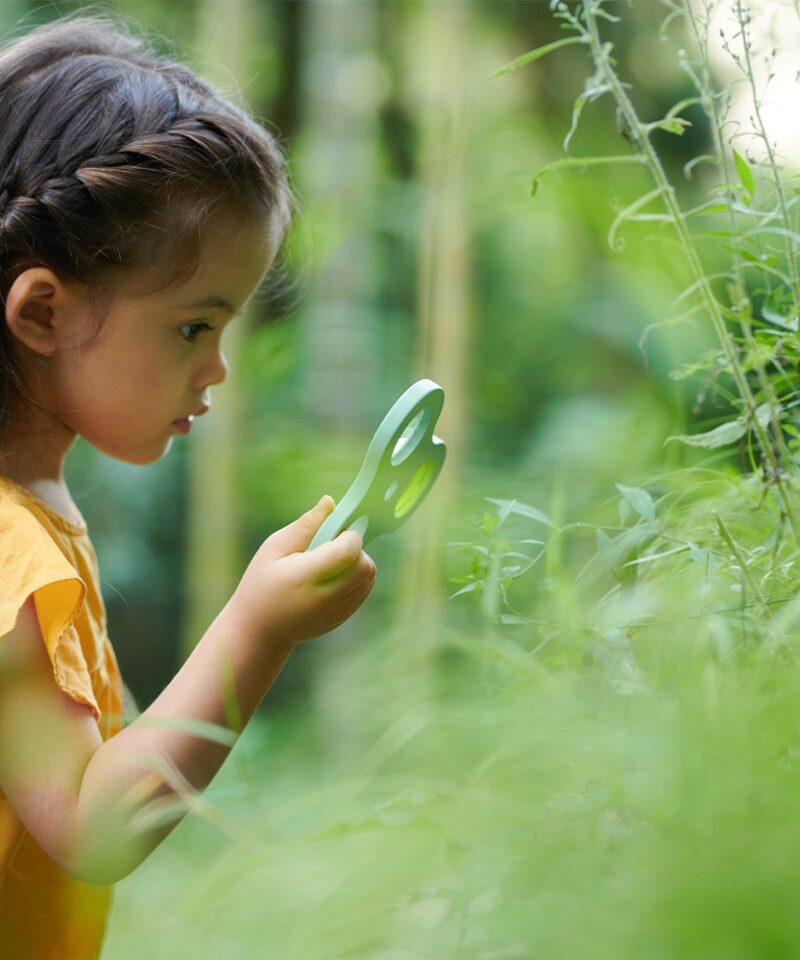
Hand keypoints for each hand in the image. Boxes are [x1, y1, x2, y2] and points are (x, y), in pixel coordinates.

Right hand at [229, 496, 376, 649]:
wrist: (260, 630)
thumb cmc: (262, 583)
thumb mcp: (274, 548)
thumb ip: (305, 525)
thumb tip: (331, 502)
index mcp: (305, 577)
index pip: (348, 551)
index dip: (348, 535)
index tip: (334, 531)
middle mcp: (325, 597)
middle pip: (364, 564)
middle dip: (355, 548)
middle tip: (331, 545)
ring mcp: (337, 611)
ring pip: (369, 576)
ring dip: (358, 561)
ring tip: (331, 560)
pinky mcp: (344, 617)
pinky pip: (365, 589)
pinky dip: (357, 576)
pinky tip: (334, 575)